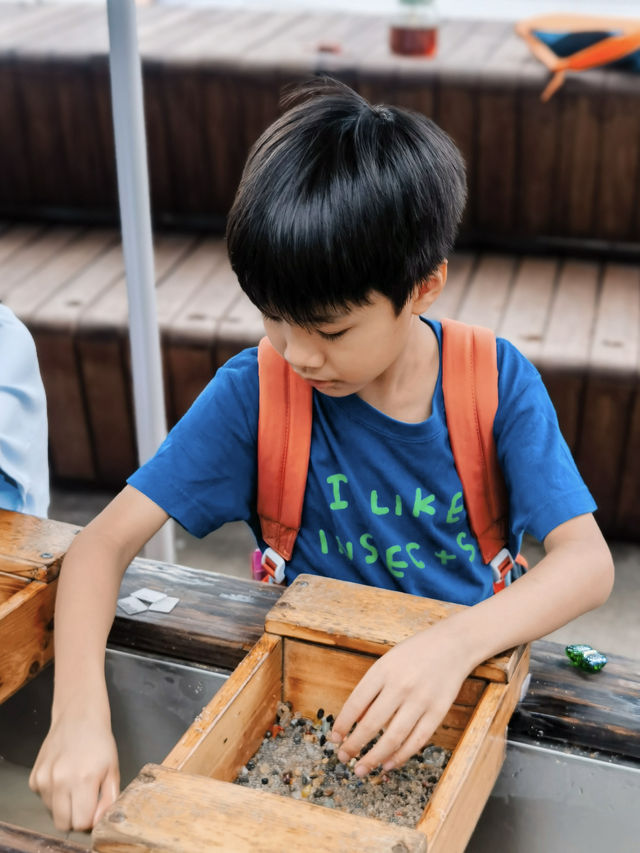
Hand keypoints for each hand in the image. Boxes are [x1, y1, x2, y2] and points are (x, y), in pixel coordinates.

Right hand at [29, 709, 119, 831]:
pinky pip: (43, 799)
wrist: (78, 717)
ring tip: (75, 783)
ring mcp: (44, 779)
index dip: (90, 819)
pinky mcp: (34, 777)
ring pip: (52, 813)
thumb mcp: (113, 769)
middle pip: (63, 824)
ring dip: (64, 805)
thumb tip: (96, 822)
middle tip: (85, 799)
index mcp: (84, 779)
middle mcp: (60, 781)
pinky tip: (63, 776)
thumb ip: (108, 799)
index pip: (81, 823)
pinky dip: (53, 795)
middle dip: (75, 817)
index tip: (95, 807)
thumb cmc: (100, 742)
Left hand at [328, 624, 469, 775]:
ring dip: (374, 757)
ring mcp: (421, 700)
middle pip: (371, 723)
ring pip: (393, 737)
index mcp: (383, 670)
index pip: (356, 703)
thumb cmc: (414, 653)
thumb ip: (371, 690)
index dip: (342, 724)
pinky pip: (417, 740)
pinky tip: (387, 764)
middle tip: (343, 758)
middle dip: (354, 745)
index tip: (334, 739)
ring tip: (361, 768)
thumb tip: (355, 723)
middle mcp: (400, 686)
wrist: (453, 644)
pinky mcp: (438, 712)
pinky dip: (401, 756)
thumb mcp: (387, 662)